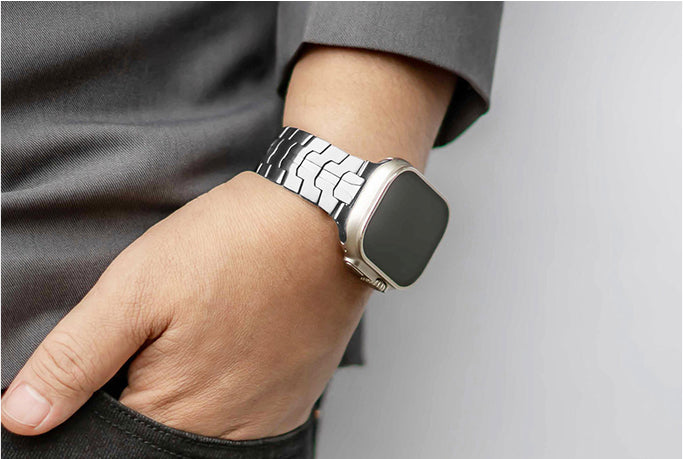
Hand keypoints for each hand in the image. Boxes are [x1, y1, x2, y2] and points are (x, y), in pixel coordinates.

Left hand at [1, 171, 369, 438]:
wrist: (325, 219)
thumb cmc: (236, 245)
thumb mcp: (137, 286)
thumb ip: (75, 358)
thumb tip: (23, 418)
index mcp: (177, 413)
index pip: (111, 439)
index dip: (104, 393)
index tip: (126, 349)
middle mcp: (228, 431)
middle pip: (161, 436)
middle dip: (149, 390)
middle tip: (170, 330)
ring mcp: (269, 418)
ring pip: (204, 427)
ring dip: (191, 390)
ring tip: (204, 331)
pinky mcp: (297, 397)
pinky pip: (247, 414)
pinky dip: (228, 388)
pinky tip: (231, 344)